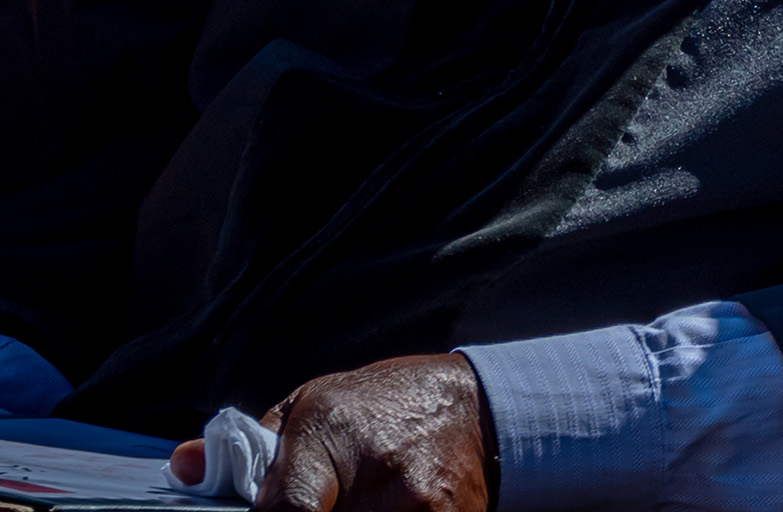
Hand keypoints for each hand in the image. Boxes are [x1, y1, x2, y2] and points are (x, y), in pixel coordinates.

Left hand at [171, 354, 493, 511]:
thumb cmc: (381, 406)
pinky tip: (381, 509)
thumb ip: (250, 448)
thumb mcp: (312, 405)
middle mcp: (380, 473)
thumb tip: (182, 467)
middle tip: (323, 500)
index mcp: (333, 431)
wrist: (476, 408)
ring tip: (351, 502)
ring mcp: (419, 506)